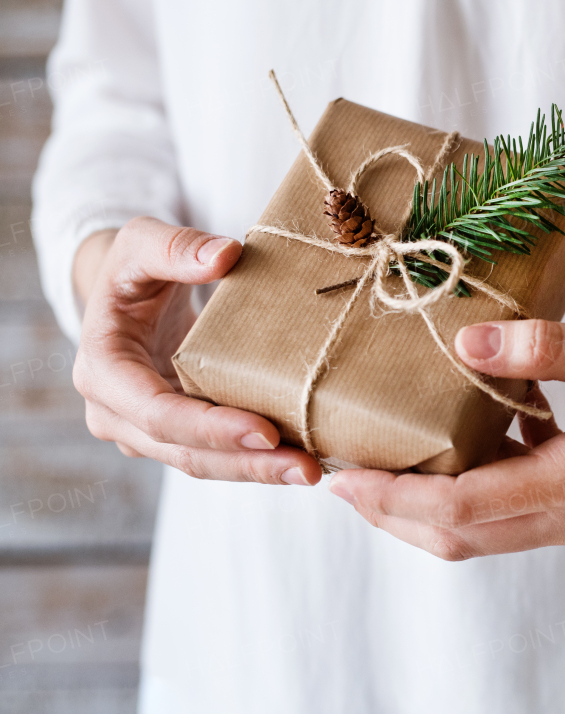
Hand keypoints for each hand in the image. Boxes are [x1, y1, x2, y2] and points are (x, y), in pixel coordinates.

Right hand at [72, 217, 322, 484]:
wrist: (126, 293)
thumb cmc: (133, 266)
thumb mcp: (143, 241)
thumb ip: (176, 247)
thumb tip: (225, 255)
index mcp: (102, 371)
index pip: (157, 413)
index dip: (210, 428)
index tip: (266, 432)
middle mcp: (116, 413)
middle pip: (185, 452)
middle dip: (247, 464)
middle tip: (307, 469)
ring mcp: (144, 432)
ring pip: (203, 464)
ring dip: (258, 472)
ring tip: (312, 471)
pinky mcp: (175, 435)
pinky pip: (217, 455)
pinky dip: (257, 461)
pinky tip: (302, 459)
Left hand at [328, 318, 564, 559]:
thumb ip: (546, 347)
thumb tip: (468, 343)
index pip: (460, 509)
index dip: (390, 499)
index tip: (339, 478)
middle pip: (461, 536)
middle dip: (393, 512)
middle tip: (341, 477)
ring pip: (488, 533)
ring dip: (431, 508)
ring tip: (388, 462)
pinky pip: (521, 516)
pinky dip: (479, 493)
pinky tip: (470, 443)